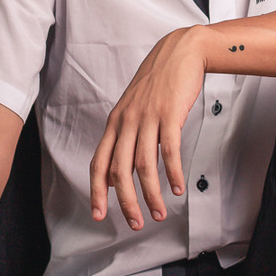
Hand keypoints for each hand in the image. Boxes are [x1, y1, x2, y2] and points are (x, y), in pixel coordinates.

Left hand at [89, 28, 207, 228]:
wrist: (179, 52)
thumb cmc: (158, 82)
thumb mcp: (133, 107)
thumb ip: (125, 136)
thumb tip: (119, 170)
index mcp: (115, 122)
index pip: (99, 163)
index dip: (97, 192)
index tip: (98, 214)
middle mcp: (127, 121)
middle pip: (120, 170)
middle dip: (126, 202)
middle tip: (136, 223)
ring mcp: (148, 117)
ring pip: (144, 165)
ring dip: (152, 194)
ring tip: (160, 212)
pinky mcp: (169, 114)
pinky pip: (169, 150)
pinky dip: (173, 173)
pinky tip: (177, 187)